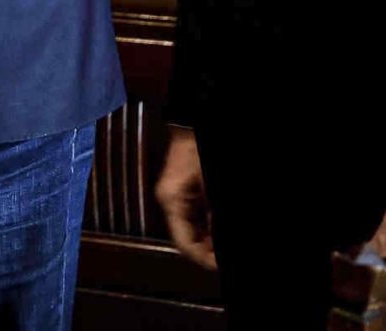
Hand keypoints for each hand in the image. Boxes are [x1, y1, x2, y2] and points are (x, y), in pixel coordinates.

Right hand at [154, 126, 215, 269]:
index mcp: (167, 199)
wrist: (190, 120)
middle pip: (187, 236)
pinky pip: (195, 210)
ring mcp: (177, 190)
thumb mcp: (205, 187)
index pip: (183, 244)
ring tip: (216, 244)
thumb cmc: (193, 145)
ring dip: (207, 235)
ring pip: (191, 225)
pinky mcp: (185, 183)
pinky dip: (206, 222)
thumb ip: (207, 218)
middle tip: (217, 255)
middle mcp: (167, 197)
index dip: (203, 259)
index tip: (216, 265)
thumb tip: (208, 247)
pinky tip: (213, 225)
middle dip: (206, 247)